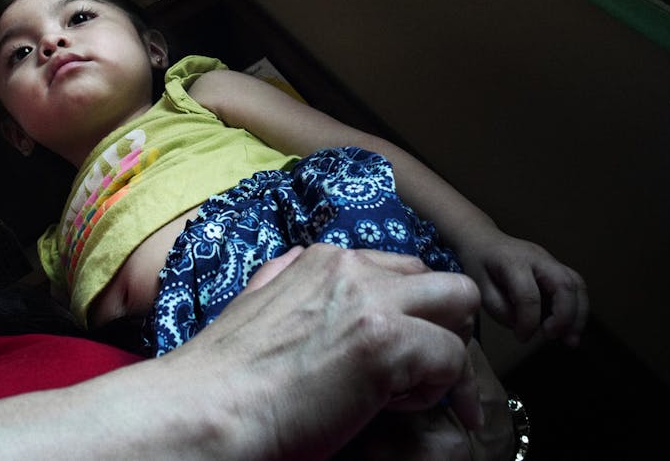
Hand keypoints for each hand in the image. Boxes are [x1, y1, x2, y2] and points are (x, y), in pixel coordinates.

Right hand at [177, 244, 483, 457]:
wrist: (208, 409)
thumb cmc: (226, 377)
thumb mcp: (255, 304)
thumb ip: (284, 281)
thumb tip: (294, 269)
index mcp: (322, 260)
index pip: (401, 270)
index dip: (408, 314)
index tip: (396, 354)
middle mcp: (352, 269)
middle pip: (441, 279)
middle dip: (444, 323)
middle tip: (425, 368)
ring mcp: (373, 302)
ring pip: (461, 306)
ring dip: (446, 352)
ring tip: (411, 392)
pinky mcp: (388, 342)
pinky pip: (452, 359)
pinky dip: (437, 389)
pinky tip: (395, 409)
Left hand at [459, 231, 588, 345]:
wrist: (483, 240)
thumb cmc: (479, 265)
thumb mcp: (480, 289)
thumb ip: (501, 309)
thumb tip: (527, 326)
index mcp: (512, 261)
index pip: (528, 295)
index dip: (528, 322)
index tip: (521, 338)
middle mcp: (537, 257)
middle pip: (564, 284)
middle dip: (565, 316)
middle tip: (553, 337)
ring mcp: (550, 260)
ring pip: (577, 284)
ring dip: (578, 315)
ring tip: (570, 340)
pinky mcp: (557, 267)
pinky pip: (576, 287)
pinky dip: (578, 309)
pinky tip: (569, 329)